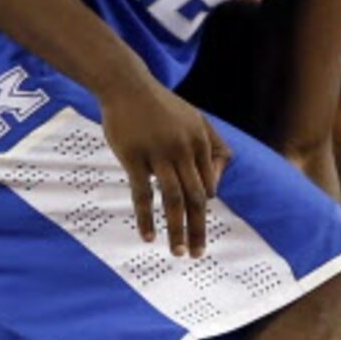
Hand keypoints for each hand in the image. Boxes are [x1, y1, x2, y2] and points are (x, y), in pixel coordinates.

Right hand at [97, 73, 229, 257]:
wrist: (126, 85)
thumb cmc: (161, 106)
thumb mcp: (195, 119)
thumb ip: (213, 148)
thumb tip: (214, 190)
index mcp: (199, 140)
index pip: (207, 184)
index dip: (202, 205)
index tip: (196, 224)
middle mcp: (183, 148)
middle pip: (195, 197)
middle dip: (198, 229)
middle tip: (197, 254)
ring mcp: (158, 153)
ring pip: (173, 199)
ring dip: (177, 229)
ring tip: (177, 252)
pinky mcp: (133, 157)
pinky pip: (142, 194)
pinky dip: (146, 218)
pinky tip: (147, 236)